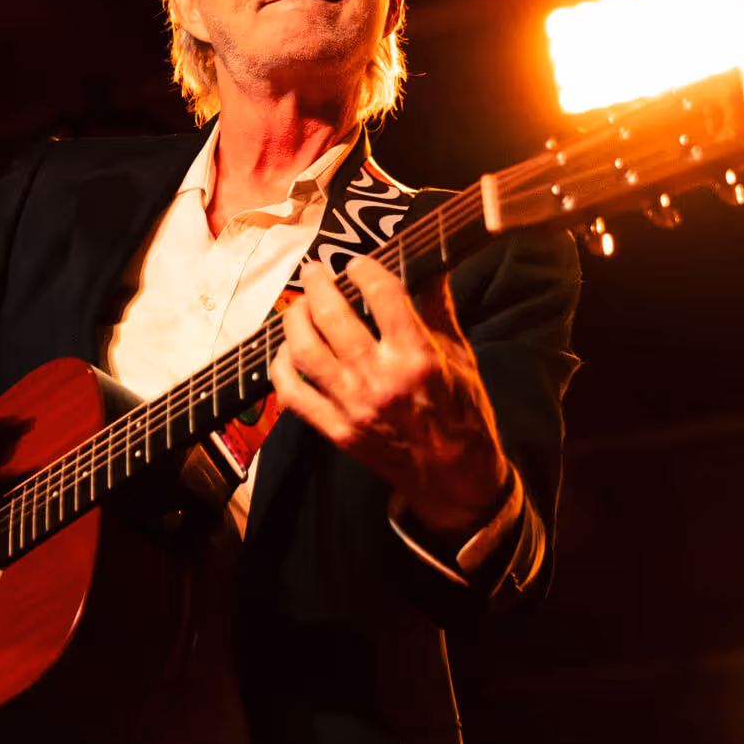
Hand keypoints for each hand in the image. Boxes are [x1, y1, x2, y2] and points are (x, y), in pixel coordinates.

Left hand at [270, 257, 509, 537]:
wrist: (456, 480)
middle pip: (332, 317)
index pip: (383, 295)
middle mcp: (381, 379)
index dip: (365, 270)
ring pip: (305, 352)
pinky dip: (281, 370)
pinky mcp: (337, 431)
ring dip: (294, 320)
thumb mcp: (461, 356)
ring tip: (299, 306)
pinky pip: (293, 396)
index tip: (357, 264)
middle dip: (318, 285)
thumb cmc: (463, 414)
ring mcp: (354, 407)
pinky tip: (286, 353)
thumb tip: (430, 265)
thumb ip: (438, 309)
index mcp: (418, 357)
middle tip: (315, 271)